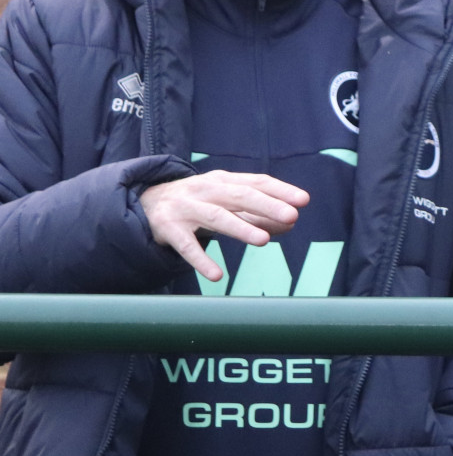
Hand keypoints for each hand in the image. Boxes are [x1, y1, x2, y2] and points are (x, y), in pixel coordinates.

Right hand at [140, 171, 309, 280]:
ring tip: (263, 240)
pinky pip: (186, 246)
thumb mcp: (227, 202)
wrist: (147, 202)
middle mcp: (206, 190)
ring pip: (216, 217)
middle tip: (291, 216)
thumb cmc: (200, 202)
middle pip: (240, 196)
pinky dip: (201, 260)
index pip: (256, 182)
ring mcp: (186, 208)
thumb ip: (258, 213)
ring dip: (240, 228)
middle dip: (267, 205)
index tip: (303, 200)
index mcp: (224, 180)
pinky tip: (217, 275)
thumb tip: (292, 222)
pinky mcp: (169, 229)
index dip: (280, 190)